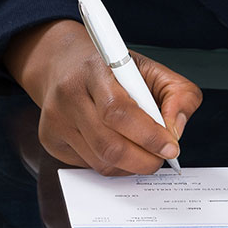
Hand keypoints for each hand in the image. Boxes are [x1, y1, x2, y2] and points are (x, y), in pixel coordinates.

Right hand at [5, 19, 202, 175]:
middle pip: (109, 145)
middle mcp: (69, 94)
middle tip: (162, 157)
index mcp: (95, 69)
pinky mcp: (50, 139)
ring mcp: (56, 119)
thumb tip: (176, 129)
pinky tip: (119, 147)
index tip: (171, 146)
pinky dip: (112, 164)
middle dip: (144, 159)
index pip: (119, 112)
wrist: (62, 62)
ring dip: (131, 165)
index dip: (149, 135)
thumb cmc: (110, 67)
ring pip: (101, 161)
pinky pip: (88, 165)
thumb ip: (177, 92)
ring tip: (144, 152)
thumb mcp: (150, 68)